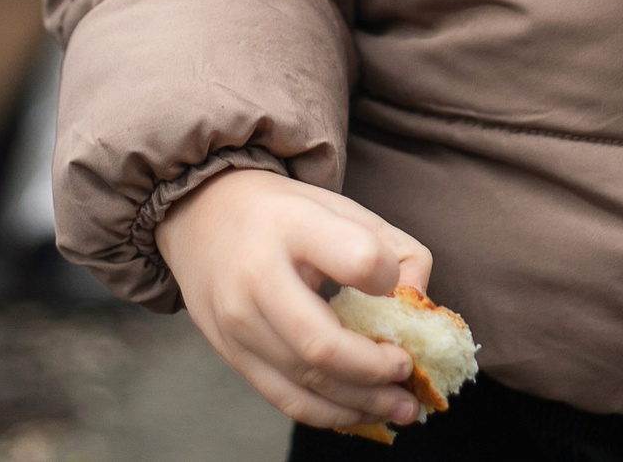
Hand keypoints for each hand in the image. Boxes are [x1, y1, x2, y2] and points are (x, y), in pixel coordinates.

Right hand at [156, 167, 435, 432]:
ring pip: (305, 382)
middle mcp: (257, 277)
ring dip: (362, 404)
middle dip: (377, 371)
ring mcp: (238, 322)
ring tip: (403, 407)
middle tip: (411, 373)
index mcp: (293, 226)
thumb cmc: (285, 214)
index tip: (398, 288)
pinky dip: (329, 414)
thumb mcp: (340, 208)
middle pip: (323, 344)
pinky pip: (284, 398)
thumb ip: (393, 249)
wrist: (202, 214)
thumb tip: (419, 307)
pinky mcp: (231, 354)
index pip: (357, 259)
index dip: (388, 280)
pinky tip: (361, 412)